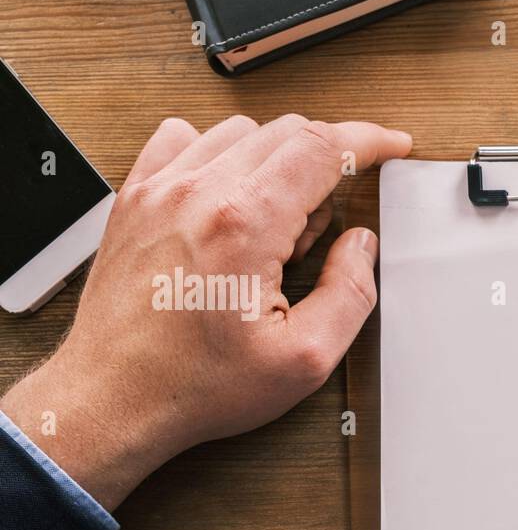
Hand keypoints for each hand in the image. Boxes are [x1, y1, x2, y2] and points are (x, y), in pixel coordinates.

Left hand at [0, 115, 411, 509]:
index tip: (390, 145)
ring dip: (276, 161)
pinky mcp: (135, 199)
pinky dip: (220, 153)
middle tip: (328, 224)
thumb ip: (349, 294)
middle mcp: (198, 194)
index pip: (323, 147)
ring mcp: (160, 191)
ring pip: (240, 132)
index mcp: (246, 225)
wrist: (114, 398)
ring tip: (277, 225)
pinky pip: (183, 139)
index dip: (369, 140)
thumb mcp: (304, 359)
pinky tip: (229, 196)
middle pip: (287, 132)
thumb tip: (361, 246)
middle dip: (328, 161)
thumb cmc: (195, 385)